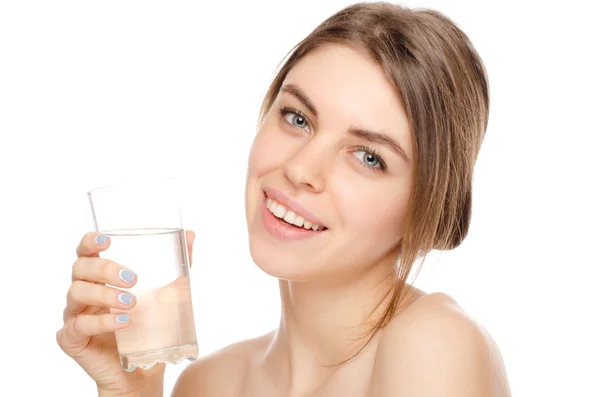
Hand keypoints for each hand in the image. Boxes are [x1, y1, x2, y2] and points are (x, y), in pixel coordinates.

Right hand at [56, 230, 195, 395]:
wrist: (143, 371)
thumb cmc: (150, 328)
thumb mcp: (168, 295)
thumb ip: (177, 267)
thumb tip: (190, 235)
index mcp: (99, 277)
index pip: (86, 251)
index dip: (90, 242)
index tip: (107, 240)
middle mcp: (83, 292)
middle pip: (80, 268)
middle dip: (104, 269)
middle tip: (133, 278)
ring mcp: (75, 315)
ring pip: (76, 293)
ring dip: (105, 294)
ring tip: (131, 302)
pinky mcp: (71, 339)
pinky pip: (79, 325)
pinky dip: (102, 322)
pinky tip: (122, 322)